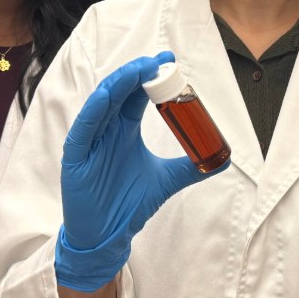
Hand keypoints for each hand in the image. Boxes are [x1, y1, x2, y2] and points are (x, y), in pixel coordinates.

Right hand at [56, 52, 226, 291]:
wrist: (108, 236)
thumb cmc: (128, 205)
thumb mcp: (166, 179)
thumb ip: (191, 167)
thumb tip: (222, 160)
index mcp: (123, 130)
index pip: (136, 95)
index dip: (151, 77)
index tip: (171, 63)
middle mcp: (105, 130)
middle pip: (119, 92)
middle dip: (138, 73)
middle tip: (160, 61)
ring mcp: (89, 142)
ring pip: (101, 104)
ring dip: (119, 84)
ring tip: (139, 70)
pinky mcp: (76, 157)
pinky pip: (83, 129)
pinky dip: (94, 110)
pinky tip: (107, 96)